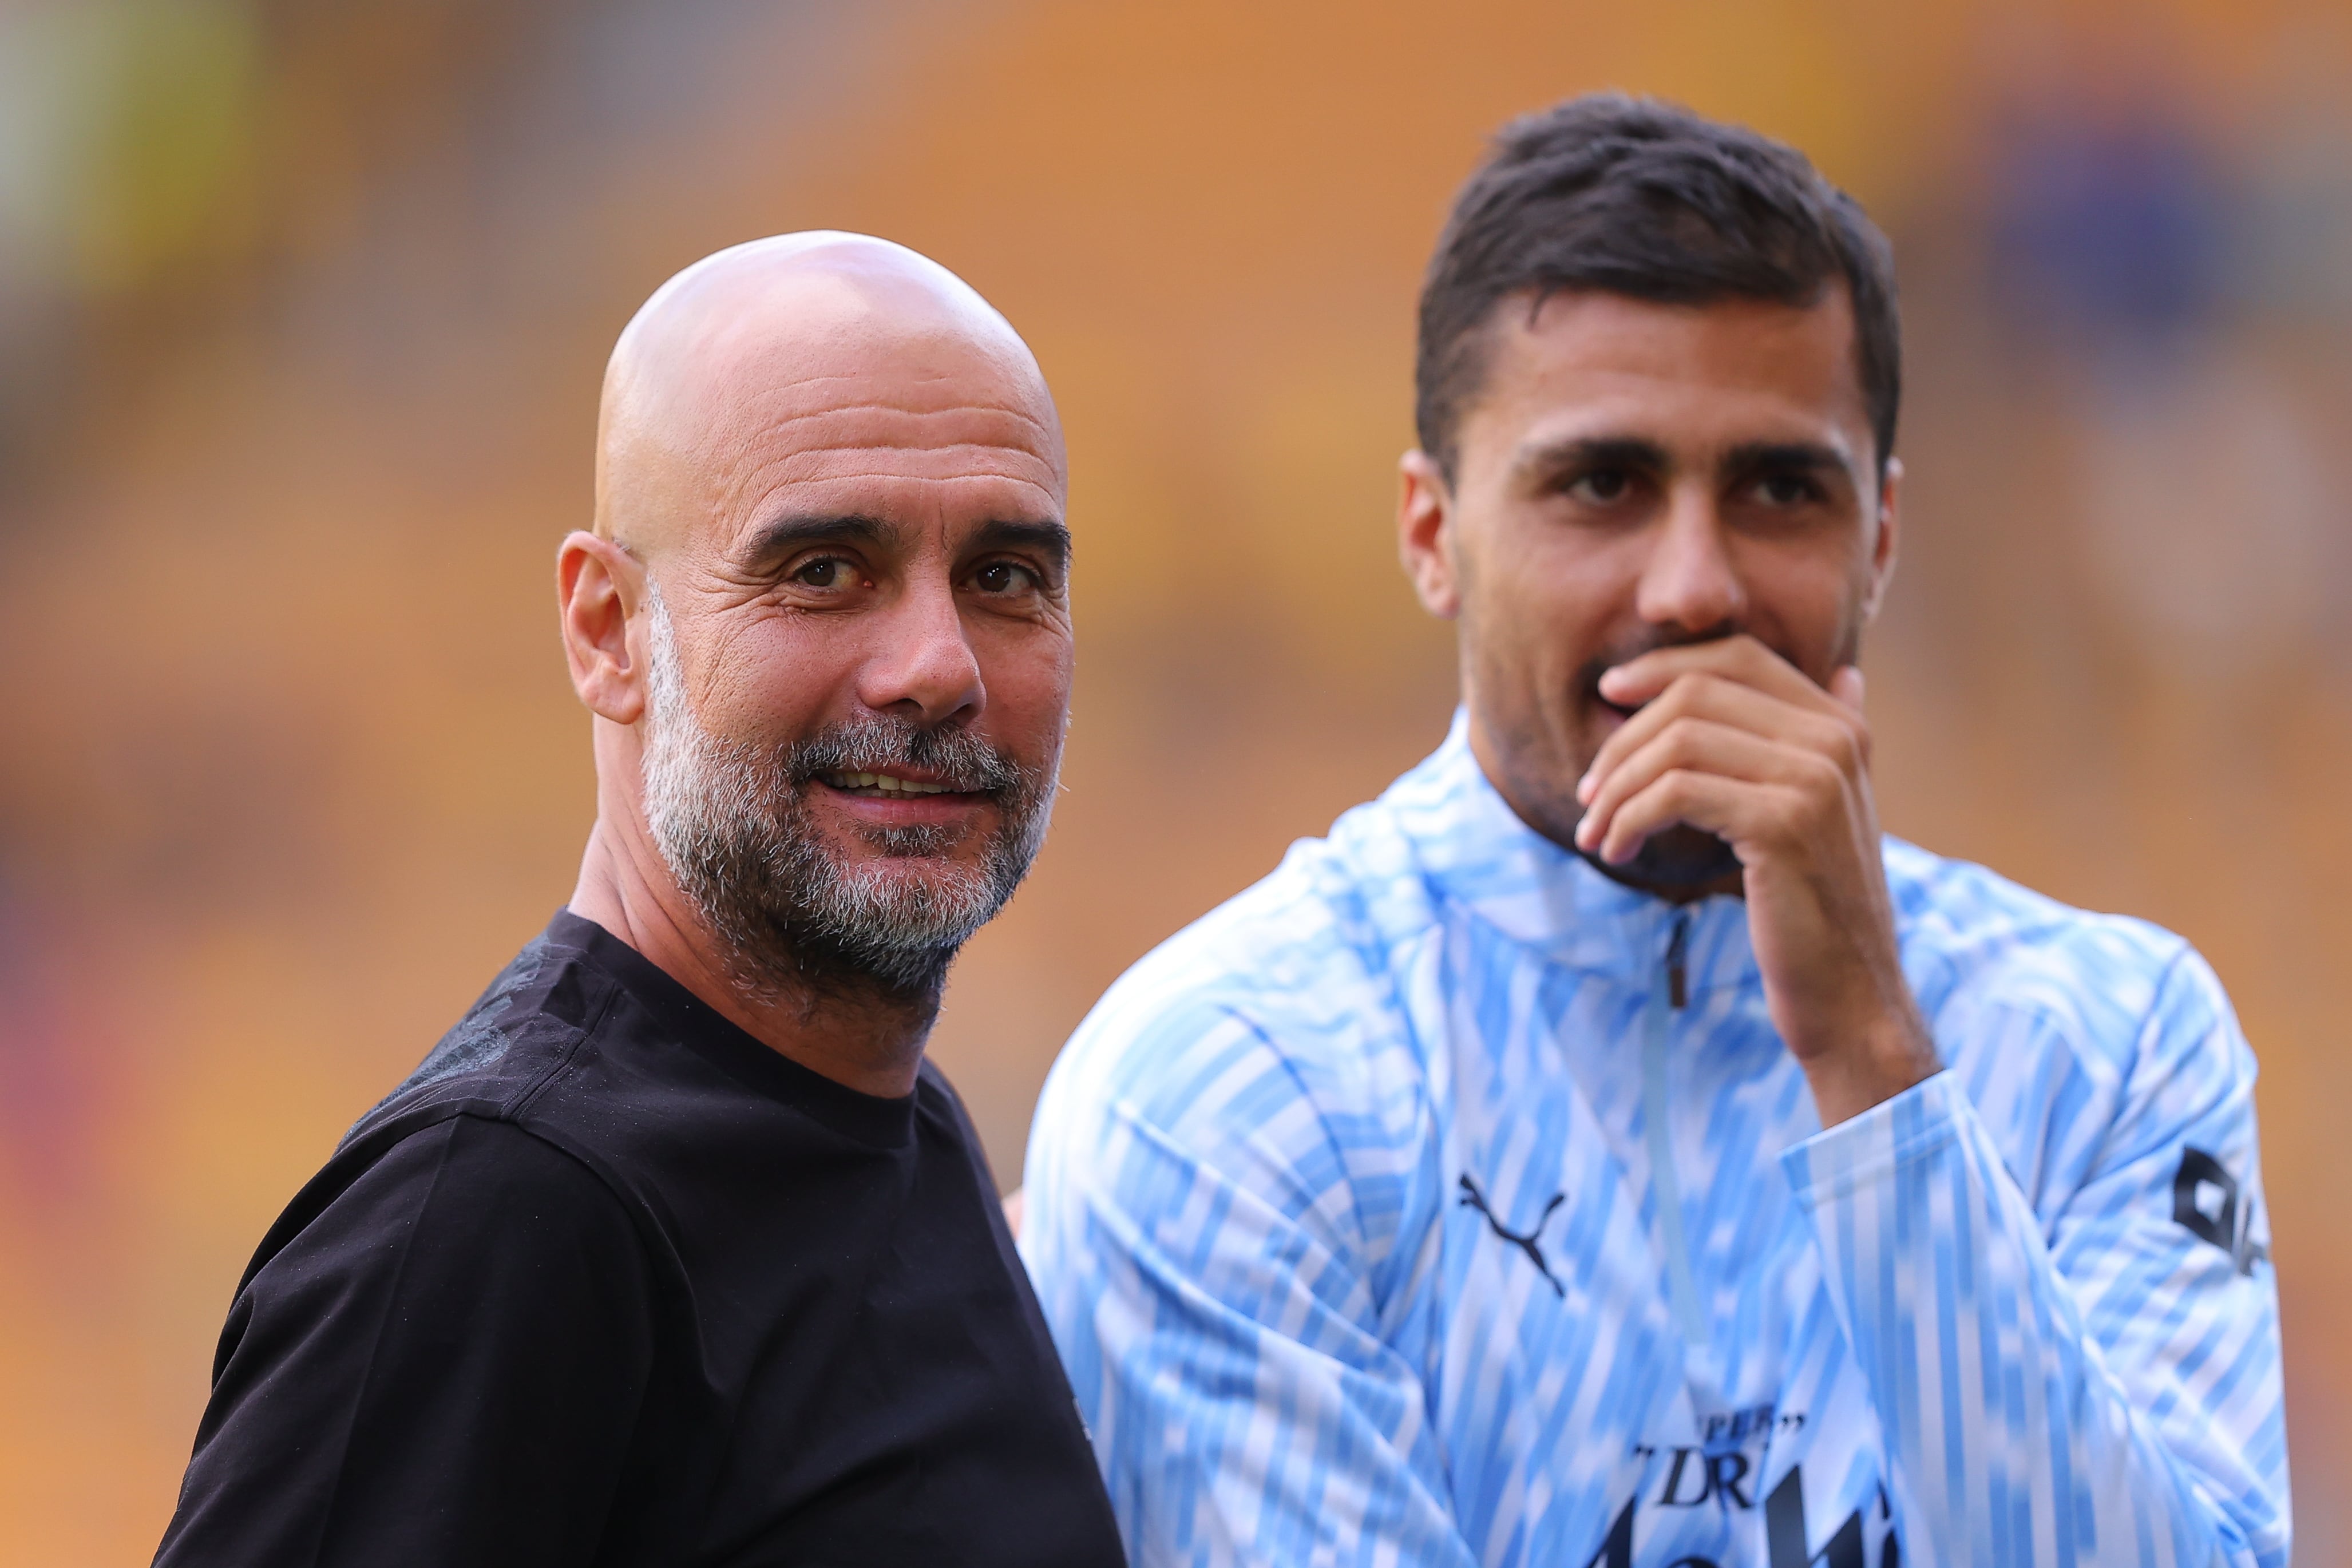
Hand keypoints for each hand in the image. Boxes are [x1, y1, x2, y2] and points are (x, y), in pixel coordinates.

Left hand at [1572, 636, 1934, 1124]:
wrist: (1851, 995)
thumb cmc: (1814, 908)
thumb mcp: (1821, 812)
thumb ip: (1817, 744)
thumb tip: (1847, 671)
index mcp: (1841, 726)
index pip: (1737, 656)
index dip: (1662, 666)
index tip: (1608, 696)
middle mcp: (1835, 739)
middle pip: (1696, 692)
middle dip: (1625, 738)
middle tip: (1589, 791)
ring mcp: (1814, 777)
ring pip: (1677, 741)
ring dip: (1617, 786)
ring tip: (1595, 831)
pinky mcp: (1782, 822)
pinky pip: (1675, 791)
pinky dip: (1628, 817)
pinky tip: (1615, 850)